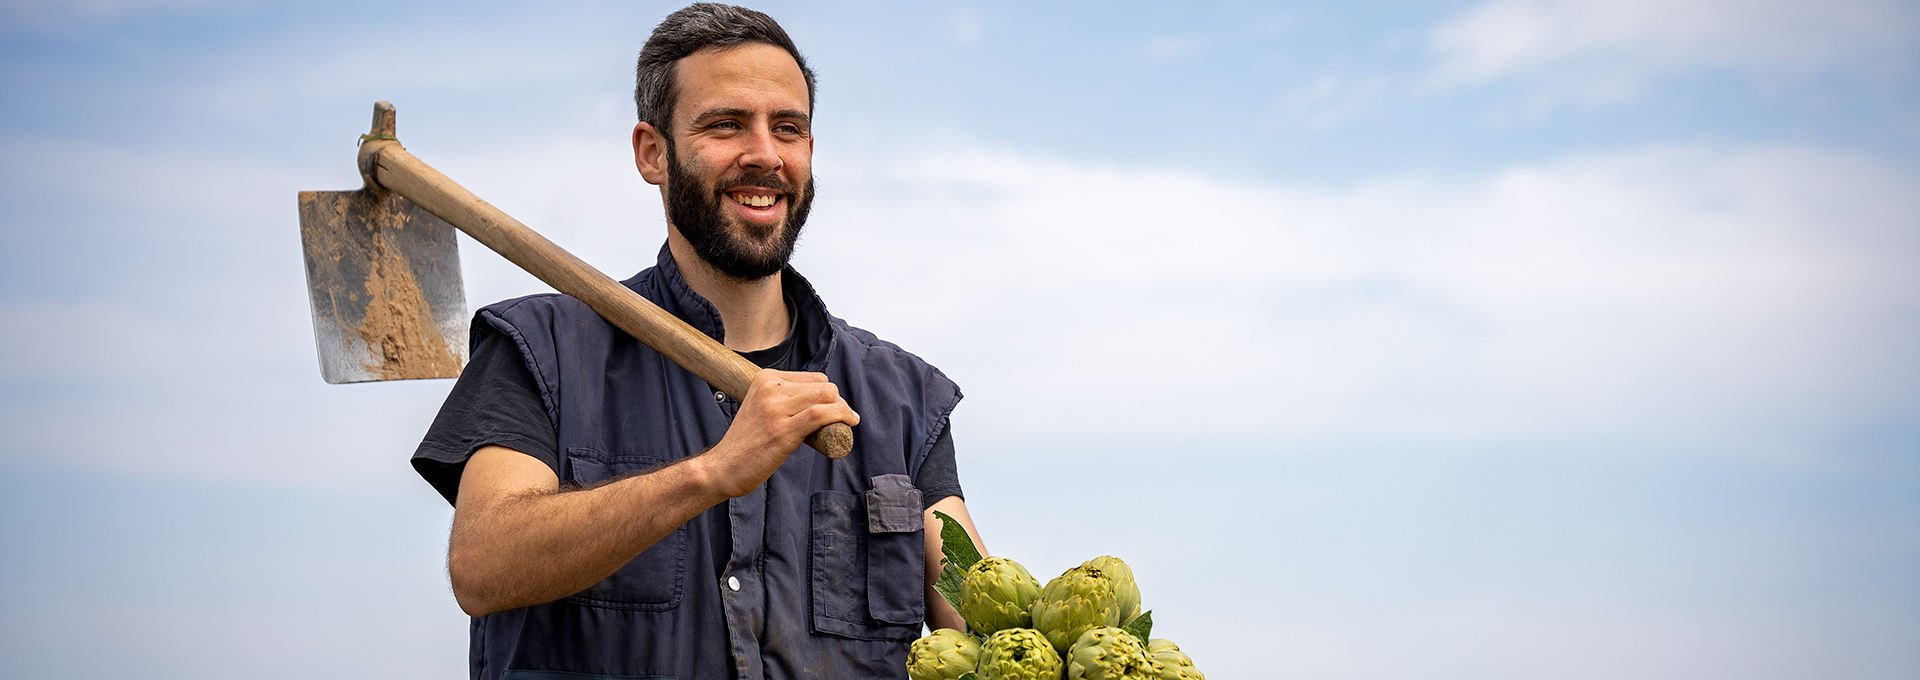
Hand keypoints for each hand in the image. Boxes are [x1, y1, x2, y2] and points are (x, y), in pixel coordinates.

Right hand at [698, 369, 859, 497]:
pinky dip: (841, 416)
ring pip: (826, 397)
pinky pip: (821, 414)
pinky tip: (850, 422)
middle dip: (839, 403)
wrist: (723, 468)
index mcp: (764, 378)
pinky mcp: (782, 430)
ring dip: (844, 410)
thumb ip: (784, 399)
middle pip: (824, 386)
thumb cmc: (747, 443)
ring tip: (846, 424)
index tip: (834, 411)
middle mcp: (769, 388)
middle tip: (841, 421)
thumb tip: (821, 400)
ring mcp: (775, 408)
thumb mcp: (762, 408)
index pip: (814, 378)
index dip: (831, 395)